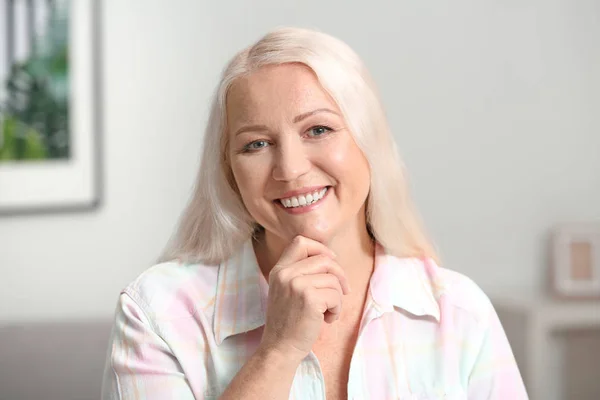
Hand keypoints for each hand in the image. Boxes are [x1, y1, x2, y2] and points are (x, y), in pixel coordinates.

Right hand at [259, 235, 350, 362]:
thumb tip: (330, 259)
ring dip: (337, 298)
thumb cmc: (288, 322)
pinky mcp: (309, 298)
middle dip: (339, 275)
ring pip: (333, 280)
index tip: (330, 262)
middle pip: (324, 259)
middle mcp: (286, 274)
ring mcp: (296, 285)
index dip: (320, 248)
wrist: (280, 348)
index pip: (301, 242)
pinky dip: (337, 310)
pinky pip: (336, 296)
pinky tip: (327, 320)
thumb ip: (300, 273)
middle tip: (343, 291)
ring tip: (327, 312)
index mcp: (279, 270)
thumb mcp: (286, 290)